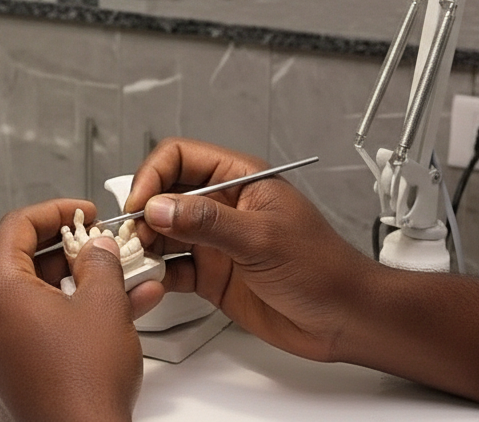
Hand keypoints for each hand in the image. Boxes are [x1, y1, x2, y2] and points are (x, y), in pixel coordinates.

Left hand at [0, 200, 162, 421]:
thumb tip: (97, 248)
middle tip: (99, 245)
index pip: (17, 225)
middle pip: (22, 259)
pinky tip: (110, 312)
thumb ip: (100, 262)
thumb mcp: (104, 305)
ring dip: (76, 284)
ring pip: (34, 295)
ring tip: (118, 279)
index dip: (56, 212)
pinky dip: (68, 313)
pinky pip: (35, 325)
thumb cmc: (80, 388)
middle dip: (69, 250)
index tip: (81, 212)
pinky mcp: (5, 368)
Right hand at [124, 138, 379, 362]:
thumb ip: (207, 222)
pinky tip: (153, 282)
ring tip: (135, 260)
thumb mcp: (262, 238)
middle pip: (164, 195)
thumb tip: (160, 206)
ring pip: (163, 233)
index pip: (180, 158)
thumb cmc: (324, 269)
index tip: (140, 203)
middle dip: (142, 213)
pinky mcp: (211, 275)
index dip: (153, 175)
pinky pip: (172, 268)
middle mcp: (223, 207)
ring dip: (145, 245)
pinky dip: (157, 274)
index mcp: (240, 180)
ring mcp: (215, 242)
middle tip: (132, 236)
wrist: (346, 319)